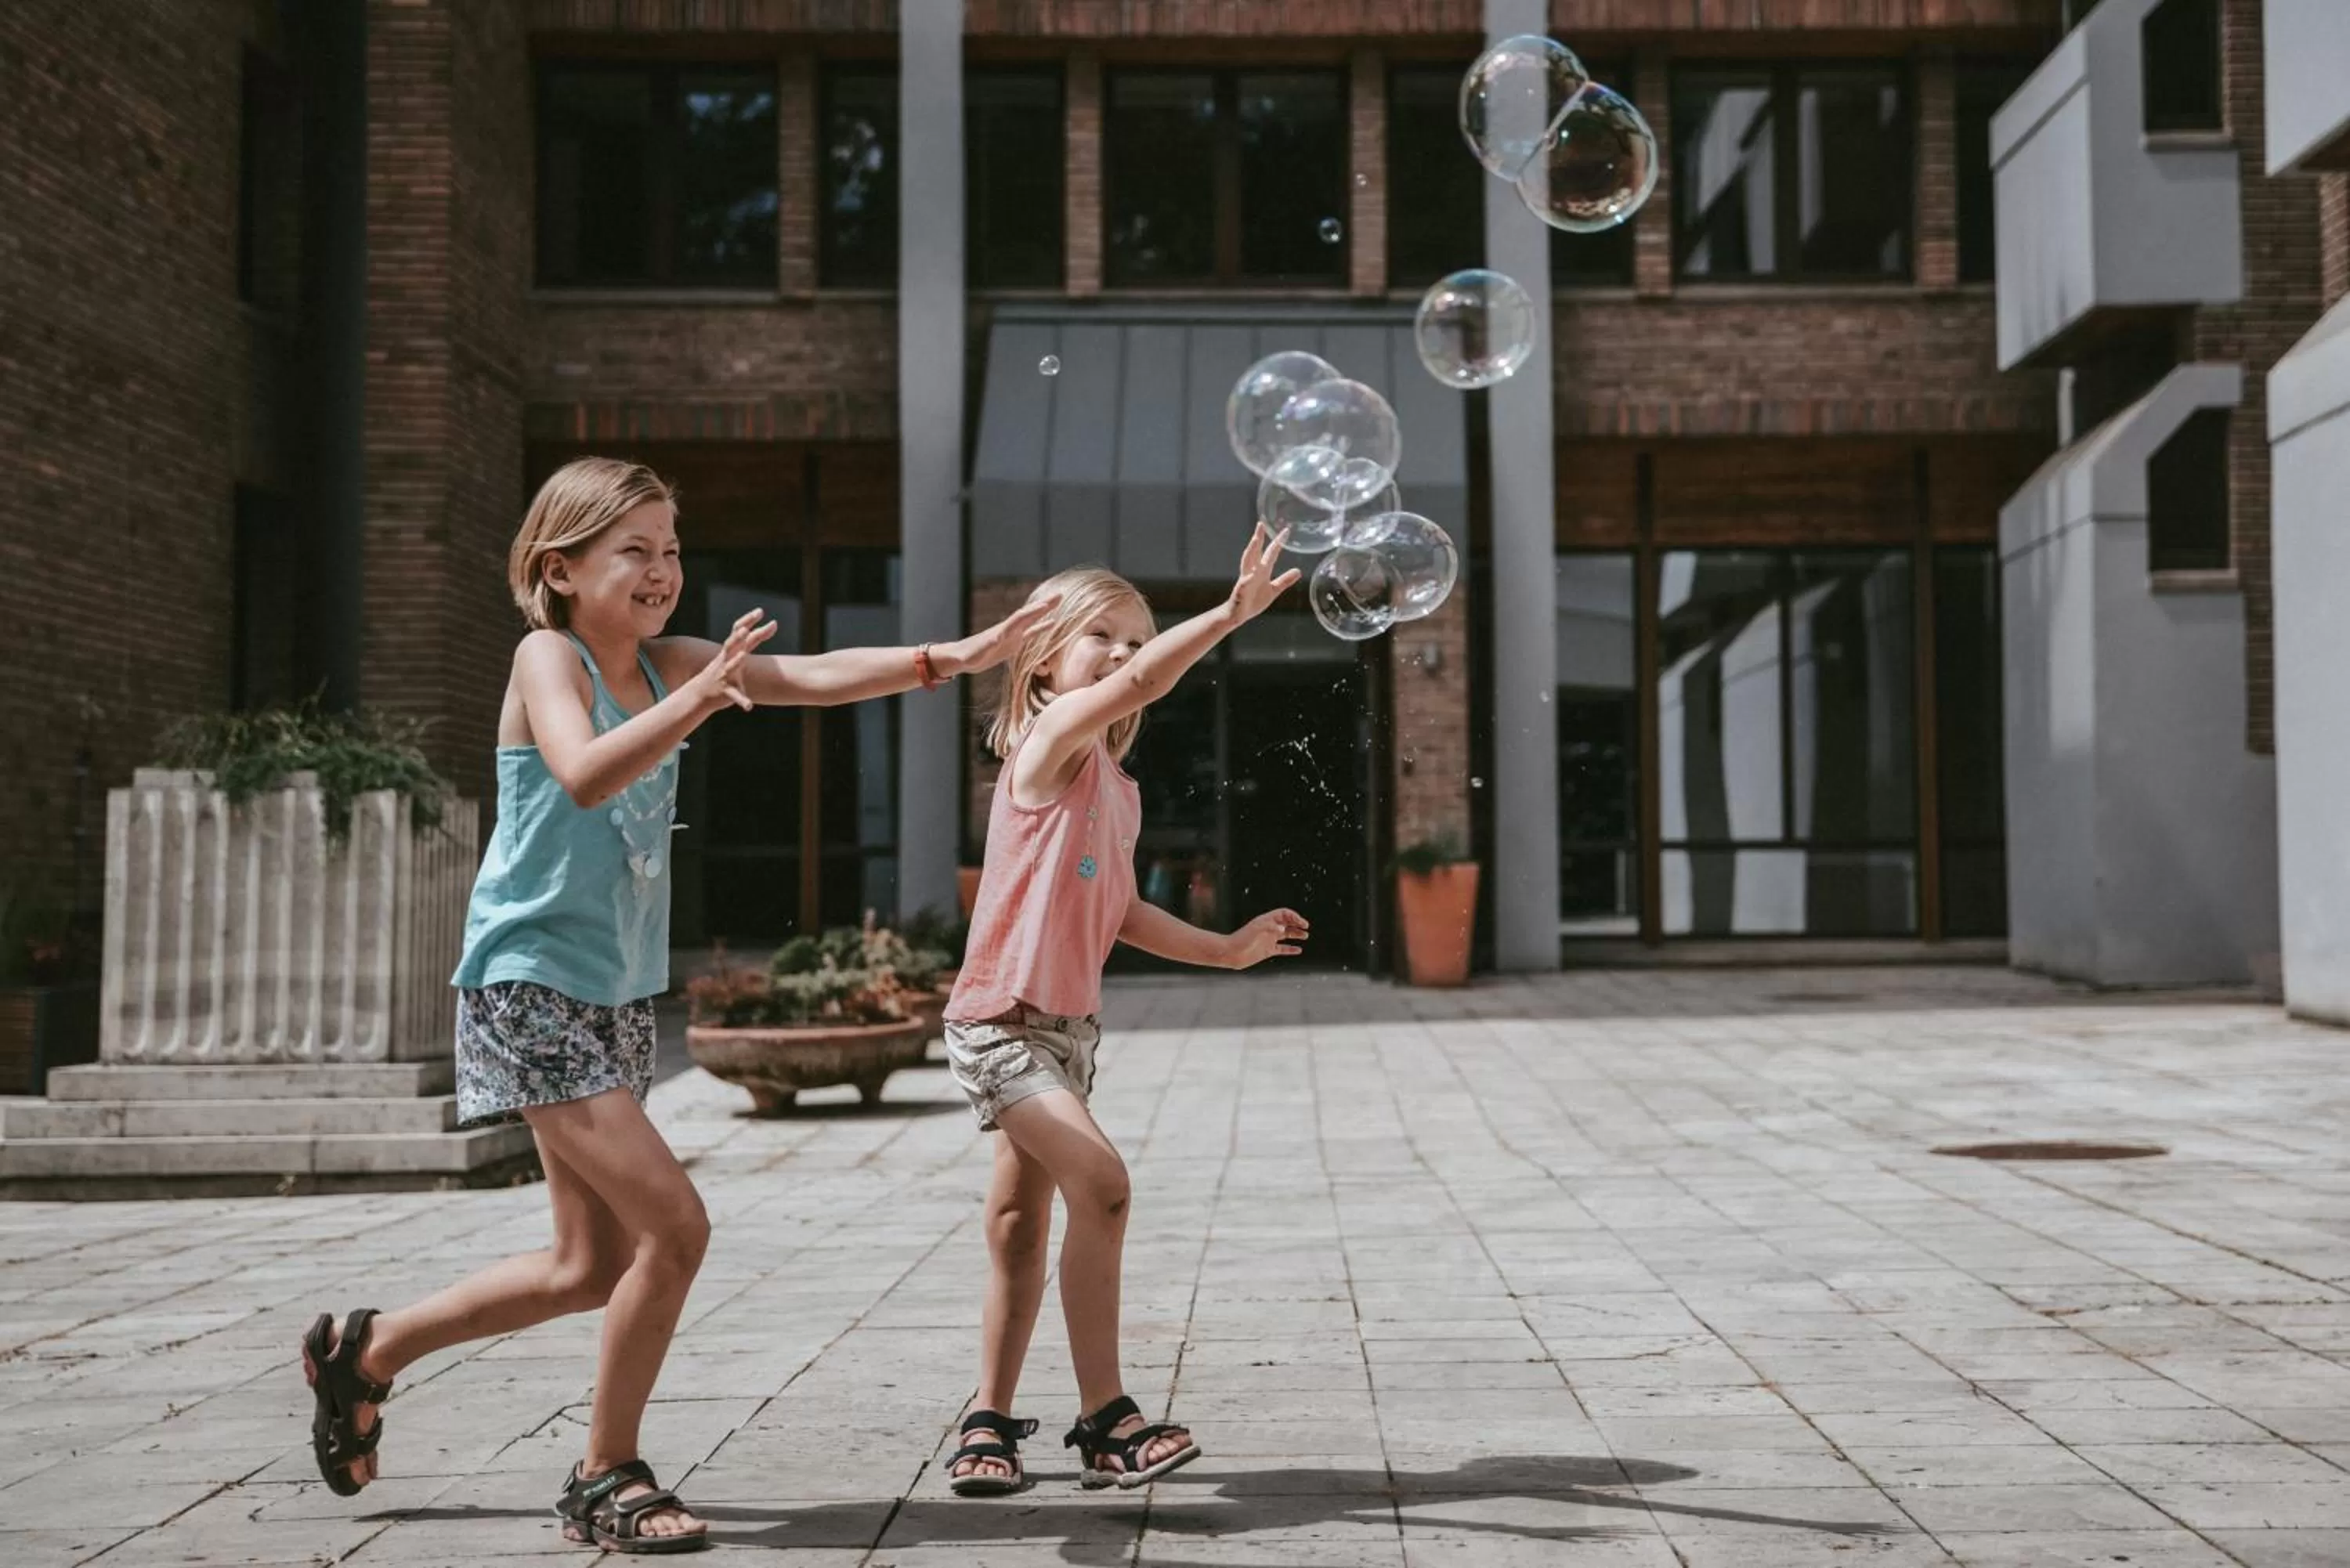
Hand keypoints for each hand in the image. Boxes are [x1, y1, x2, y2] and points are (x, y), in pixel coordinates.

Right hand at [686, 607, 777, 713]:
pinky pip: (734, 695)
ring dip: (736, 661)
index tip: (761, 611)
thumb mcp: (737, 654)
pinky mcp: (725, 691)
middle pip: (732, 643)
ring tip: (743, 655)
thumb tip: (771, 625)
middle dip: (739, 635)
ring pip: (730, 666)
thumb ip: (752, 641)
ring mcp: (725, 674)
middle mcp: (727, 659)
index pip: (740, 632)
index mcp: (732, 651)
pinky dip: (742, 700)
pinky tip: (749, 706)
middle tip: (747, 627)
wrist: (700, 693)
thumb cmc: (724, 671)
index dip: (750, 621)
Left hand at [932, 593, 1064, 678]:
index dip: (1033, 612)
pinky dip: (1042, 627)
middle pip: (1029, 614)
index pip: (1020, 618)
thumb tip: (996, 638)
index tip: (1046, 605)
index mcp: (1002, 631)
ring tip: (1058, 601)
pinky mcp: (1013, 642)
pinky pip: (1031, 633)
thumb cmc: (967, 655)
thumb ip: (987, 645)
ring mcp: (1012, 634)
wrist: (962, 656)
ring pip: (1032, 620)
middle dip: (1044, 605)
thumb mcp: (977, 651)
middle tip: (1059, 595)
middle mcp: (1009, 629)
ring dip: (1044, 611)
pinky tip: (1052, 623)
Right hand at [1225, 523, 1300, 625]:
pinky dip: (1246, 580)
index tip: (1285, 530)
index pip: (1271, 553)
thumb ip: (1285, 580)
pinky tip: (1249, 576)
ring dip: (1251, 551)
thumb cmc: (1253, 601)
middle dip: (1258, 538)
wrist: (1238, 614)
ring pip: (1247, 562)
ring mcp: (1245, 580)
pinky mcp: (1240, 591)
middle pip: (1255, 551)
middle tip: (1261, 524)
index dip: (1278, 542)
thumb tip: (1298, 571)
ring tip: (1255, 540)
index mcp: (1262, 571)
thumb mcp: (1273, 590)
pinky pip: (1243, 585)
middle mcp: (1253, 572)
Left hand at [1226, 907, 1308, 967]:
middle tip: (1306, 927)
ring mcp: (1268, 940)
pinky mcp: (1267, 951)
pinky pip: (1282, 949)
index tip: (1302, 923)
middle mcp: (1269, 929)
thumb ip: (1269, 927)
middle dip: (1297, 923)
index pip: (1283, 914)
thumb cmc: (1241, 939)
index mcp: (1266, 921)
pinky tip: (1299, 950)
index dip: (1294, 916)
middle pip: (1286, 923)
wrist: (1231, 953)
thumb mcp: (1255, 930)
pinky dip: (1291, 949)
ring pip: (1286, 935)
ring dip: (1296, 934)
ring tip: (1306, 936)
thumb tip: (1282, 928)